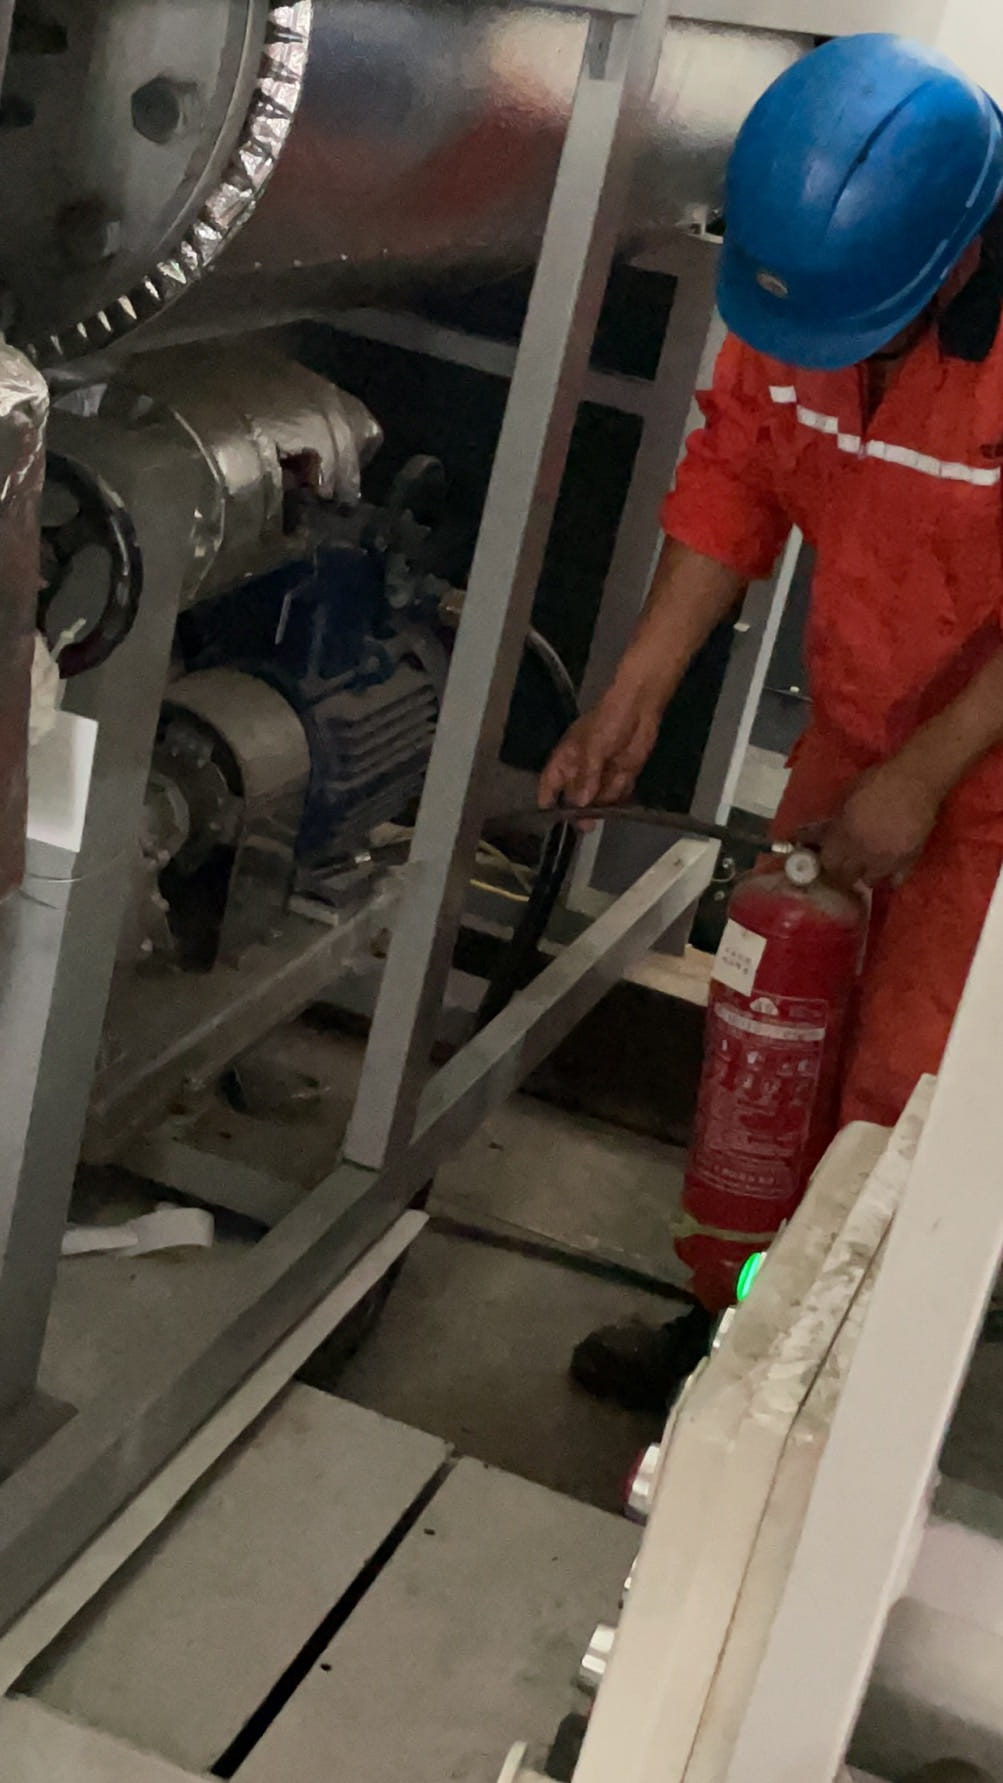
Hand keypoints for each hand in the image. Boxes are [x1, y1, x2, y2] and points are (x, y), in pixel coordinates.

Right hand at [538, 684, 661, 814]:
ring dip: (607, 797)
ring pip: (598, 800)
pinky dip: (622, 791)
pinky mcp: (620, 777)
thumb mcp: (593, 747)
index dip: (547, 802)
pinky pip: (617, 795)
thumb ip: (587, 776)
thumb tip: (581, 802)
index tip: (551, 819)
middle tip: (588, 823)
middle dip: (581, 810)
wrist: (639, 709)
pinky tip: (626, 774)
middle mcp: (580, 772)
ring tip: (617, 774)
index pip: (549, 785)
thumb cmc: (608, 722)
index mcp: (565, 761)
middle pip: (574, 800)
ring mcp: (601, 776)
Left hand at [818, 759, 941, 888]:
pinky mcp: (909, 861)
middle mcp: (862, 853)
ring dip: (866, 874)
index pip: (828, 863)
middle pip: (846, 877)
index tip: (828, 858)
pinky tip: (889, 867)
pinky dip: (891, 877)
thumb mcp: (846, 796)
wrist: (915, 780)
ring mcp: (886, 860)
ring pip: (870, 881)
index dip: (827, 862)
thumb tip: (820, 835)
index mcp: (844, 836)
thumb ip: (834, 821)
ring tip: (868, 865)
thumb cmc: (878, 781)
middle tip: (845, 865)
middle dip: (843, 872)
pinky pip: (896, 880)